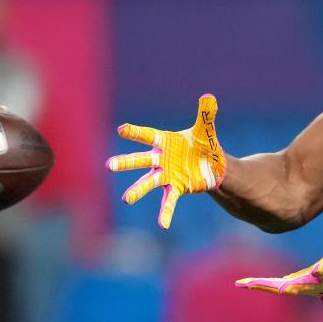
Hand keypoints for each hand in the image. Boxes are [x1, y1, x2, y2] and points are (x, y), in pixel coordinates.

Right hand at [107, 94, 225, 228]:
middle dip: (126, 162)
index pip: (147, 136)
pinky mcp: (176, 188)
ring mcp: (166, 175)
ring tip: (126, 199)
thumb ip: (205, 115)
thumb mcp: (205, 130)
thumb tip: (209, 97)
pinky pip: (168, 201)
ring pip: (149, 182)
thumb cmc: (203, 145)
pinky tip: (162, 224)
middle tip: (110, 165)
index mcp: (165, 142)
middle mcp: (161, 159)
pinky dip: (165, 212)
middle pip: (140, 160)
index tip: (122, 130)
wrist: (212, 164)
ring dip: (138, 190)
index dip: (135, 133)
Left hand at [236, 212, 322, 301]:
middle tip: (246, 284)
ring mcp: (298, 286)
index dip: (312, 270)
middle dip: (266, 285)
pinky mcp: (293, 285)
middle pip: (284, 285)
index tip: (306, 268)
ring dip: (259, 286)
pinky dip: (262, 285)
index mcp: (322, 274)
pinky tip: (248, 284)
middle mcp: (307, 284)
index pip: (316, 272)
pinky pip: (275, 285)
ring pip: (276, 287)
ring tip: (241, 284)